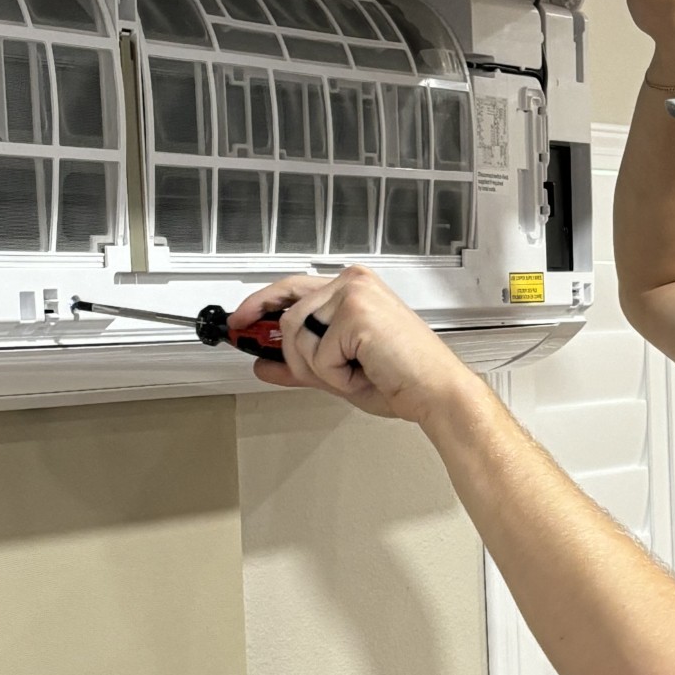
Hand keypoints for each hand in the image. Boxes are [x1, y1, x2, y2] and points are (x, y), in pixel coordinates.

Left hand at [230, 266, 475, 423]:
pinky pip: (317, 353)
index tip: (239, 323)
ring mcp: (354, 293)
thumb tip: (262, 362)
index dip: (260, 305)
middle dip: (292, 353)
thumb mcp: (337, 370)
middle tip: (308, 368)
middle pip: (288, 315)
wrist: (435, 392)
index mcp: (353, 287)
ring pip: (296, 335)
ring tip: (354, 373)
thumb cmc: (401, 379)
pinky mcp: (355, 312)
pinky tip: (363, 373)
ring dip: (319, 368)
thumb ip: (299, 363)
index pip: (292, 287)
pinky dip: (335, 376)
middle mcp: (352, 282)